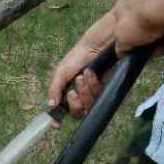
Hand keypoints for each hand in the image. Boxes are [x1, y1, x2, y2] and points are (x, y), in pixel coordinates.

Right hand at [47, 11, 114, 126]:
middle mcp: (86, 94)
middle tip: (73, 91)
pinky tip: (94, 75)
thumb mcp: (63, 69)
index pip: (67, 110)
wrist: (104, 39)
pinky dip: (95, 87)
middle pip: (78, 112)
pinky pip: (103, 99)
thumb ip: (55, 88)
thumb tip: (50, 106)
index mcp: (73, 90)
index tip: (56, 123)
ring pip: (90, 106)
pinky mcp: (113, 89)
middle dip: (74, 102)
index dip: (60, 118)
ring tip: (85, 74)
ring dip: (84, 91)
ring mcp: (100, 92)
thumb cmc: (83, 51)